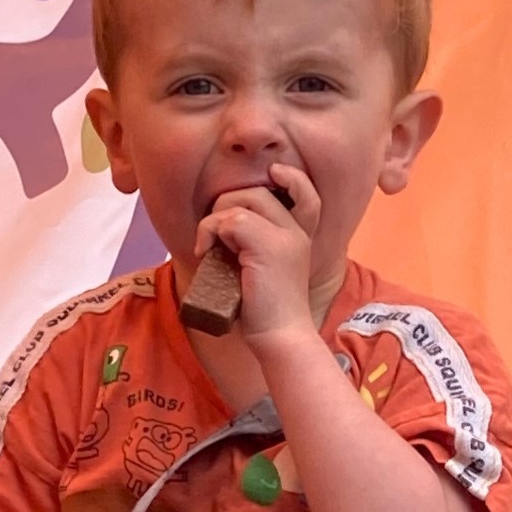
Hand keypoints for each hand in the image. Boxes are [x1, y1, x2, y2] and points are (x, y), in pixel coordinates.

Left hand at [197, 161, 323, 352]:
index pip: (305, 192)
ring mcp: (286, 237)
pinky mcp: (269, 246)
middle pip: (257, 191)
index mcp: (300, 235)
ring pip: (242, 200)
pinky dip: (210, 230)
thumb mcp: (265, 268)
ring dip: (214, 219)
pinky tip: (205, 252)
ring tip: (209, 246)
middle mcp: (297, 232)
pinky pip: (231, 219)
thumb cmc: (265, 309)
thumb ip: (255, 243)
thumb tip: (223, 226)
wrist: (280, 335)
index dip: (291, 177)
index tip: (273, 175)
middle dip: (226, 204)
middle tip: (215, 237)